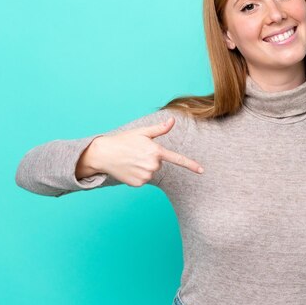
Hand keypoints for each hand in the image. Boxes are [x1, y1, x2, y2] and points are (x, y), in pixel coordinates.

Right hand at [84, 117, 203, 186]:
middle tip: (137, 153)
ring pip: (152, 172)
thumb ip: (160, 129)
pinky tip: (128, 168)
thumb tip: (173, 121)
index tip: (202, 171)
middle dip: (151, 158)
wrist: (103, 154)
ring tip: (131, 160)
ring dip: (144, 167)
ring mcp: (146, 175)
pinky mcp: (139, 183)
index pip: (177, 159)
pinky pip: (144, 179)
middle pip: (159, 163)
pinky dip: (138, 174)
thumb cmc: (124, 140)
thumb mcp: (142, 132)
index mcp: (156, 151)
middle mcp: (153, 164)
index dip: (191, 165)